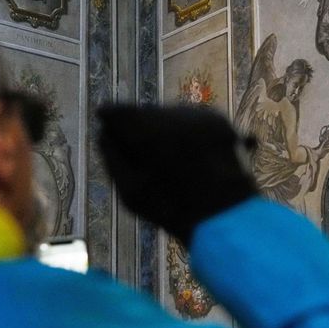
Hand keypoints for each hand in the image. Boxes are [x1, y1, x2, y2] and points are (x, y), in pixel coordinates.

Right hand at [96, 105, 257, 247]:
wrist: (224, 215)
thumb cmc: (171, 208)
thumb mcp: (130, 191)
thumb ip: (112, 157)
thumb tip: (103, 132)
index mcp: (145, 129)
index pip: (118, 112)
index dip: (112, 121)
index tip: (108, 127)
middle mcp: (172, 113)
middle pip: (147, 112)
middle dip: (141, 126)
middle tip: (141, 151)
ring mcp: (199, 114)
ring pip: (172, 115)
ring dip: (167, 129)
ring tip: (170, 158)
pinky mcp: (218, 120)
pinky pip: (194, 120)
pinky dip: (189, 132)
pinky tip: (190, 155)